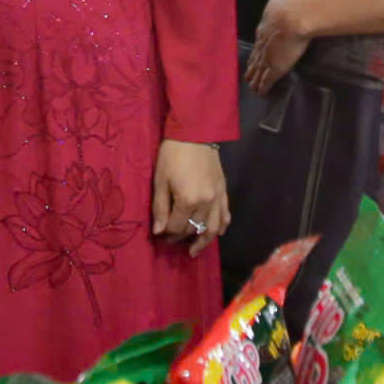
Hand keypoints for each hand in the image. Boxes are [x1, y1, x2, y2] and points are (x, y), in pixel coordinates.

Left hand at [152, 139, 228, 255]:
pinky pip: (225, 215)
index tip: (159, 234)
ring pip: (213, 228)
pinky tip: (215, 233)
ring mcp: (218, 198)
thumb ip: (160, 208)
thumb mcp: (160, 180)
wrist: (195, 133)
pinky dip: (221, 227)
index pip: (177, 226)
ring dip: (204, 241)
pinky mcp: (224, 191)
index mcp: (188, 200)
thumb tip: (159, 231)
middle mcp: (206, 203)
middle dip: (181, 237)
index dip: (167, 233)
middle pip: (193, 228)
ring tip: (195, 250)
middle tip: (171, 241)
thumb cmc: (172, 155)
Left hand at [244, 0, 313, 95]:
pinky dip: (263, 87)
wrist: (293, 19)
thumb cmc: (288, 8)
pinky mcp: (275, 69)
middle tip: (247, 75)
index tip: (253, 56)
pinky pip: (267, 81)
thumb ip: (276, 5)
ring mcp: (267, 59)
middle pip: (254, 59)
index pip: (258, 44)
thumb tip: (278, 3)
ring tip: (251, 86)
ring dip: (254, 79)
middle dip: (251, 67)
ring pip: (258, 71)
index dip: (256, 51)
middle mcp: (261, 46)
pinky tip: (261, 93)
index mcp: (262, 30)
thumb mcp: (278, 2)